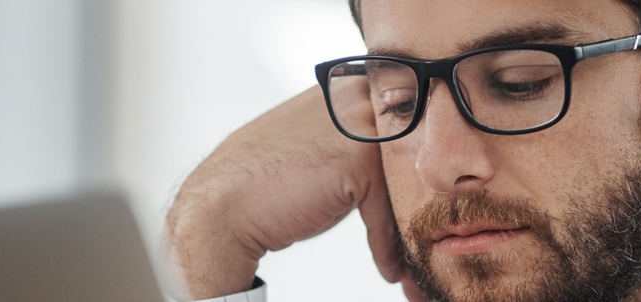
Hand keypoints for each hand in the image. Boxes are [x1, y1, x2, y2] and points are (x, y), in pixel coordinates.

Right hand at [165, 86, 421, 299]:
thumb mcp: (319, 147)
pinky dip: (387, 242)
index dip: (411, 176)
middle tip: (421, 242)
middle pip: (411, 154)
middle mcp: (354, 94)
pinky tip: (386, 267)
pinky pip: (388, 208)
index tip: (416, 214)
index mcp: (345, 84)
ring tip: (406, 261)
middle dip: (417, 204)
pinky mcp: (357, 157)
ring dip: (407, 229)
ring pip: (404, 182)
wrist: (220, 208)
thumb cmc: (263, 183)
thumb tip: (402, 170)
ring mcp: (357, 123)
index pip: (403, 128)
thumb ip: (356, 139)